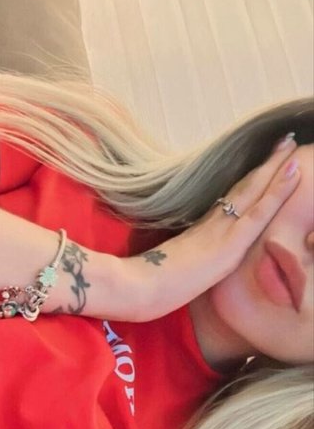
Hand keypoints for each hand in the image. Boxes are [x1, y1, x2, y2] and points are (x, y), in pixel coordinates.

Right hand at [124, 137, 299, 321]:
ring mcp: (222, 232)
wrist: (136, 289)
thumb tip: (187, 262)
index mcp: (201, 231)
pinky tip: (293, 173)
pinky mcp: (230, 244)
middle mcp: (213, 225)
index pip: (231, 201)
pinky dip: (278, 193)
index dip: (249, 181)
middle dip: (266, 165)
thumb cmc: (147, 285)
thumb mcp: (171, 269)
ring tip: (291, 144)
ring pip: (255, 193)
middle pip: (244, 189)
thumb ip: (184, 261)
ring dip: (276, 168)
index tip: (264, 162)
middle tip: (284, 140)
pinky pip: (259, 214)